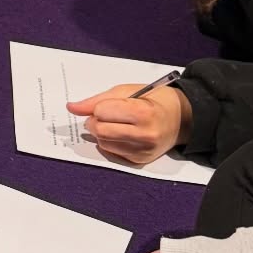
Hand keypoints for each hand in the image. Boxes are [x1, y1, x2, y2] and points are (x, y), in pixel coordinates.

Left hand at [66, 84, 188, 166]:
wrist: (180, 118)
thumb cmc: (152, 100)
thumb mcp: (126, 91)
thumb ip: (97, 100)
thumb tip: (71, 107)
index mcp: (143, 113)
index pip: (102, 112)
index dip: (99, 107)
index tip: (106, 105)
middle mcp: (145, 135)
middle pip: (100, 131)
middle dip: (94, 122)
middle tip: (102, 116)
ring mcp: (143, 150)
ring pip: (103, 143)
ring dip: (101, 133)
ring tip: (114, 124)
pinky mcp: (140, 161)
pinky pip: (112, 153)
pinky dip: (109, 143)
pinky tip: (121, 134)